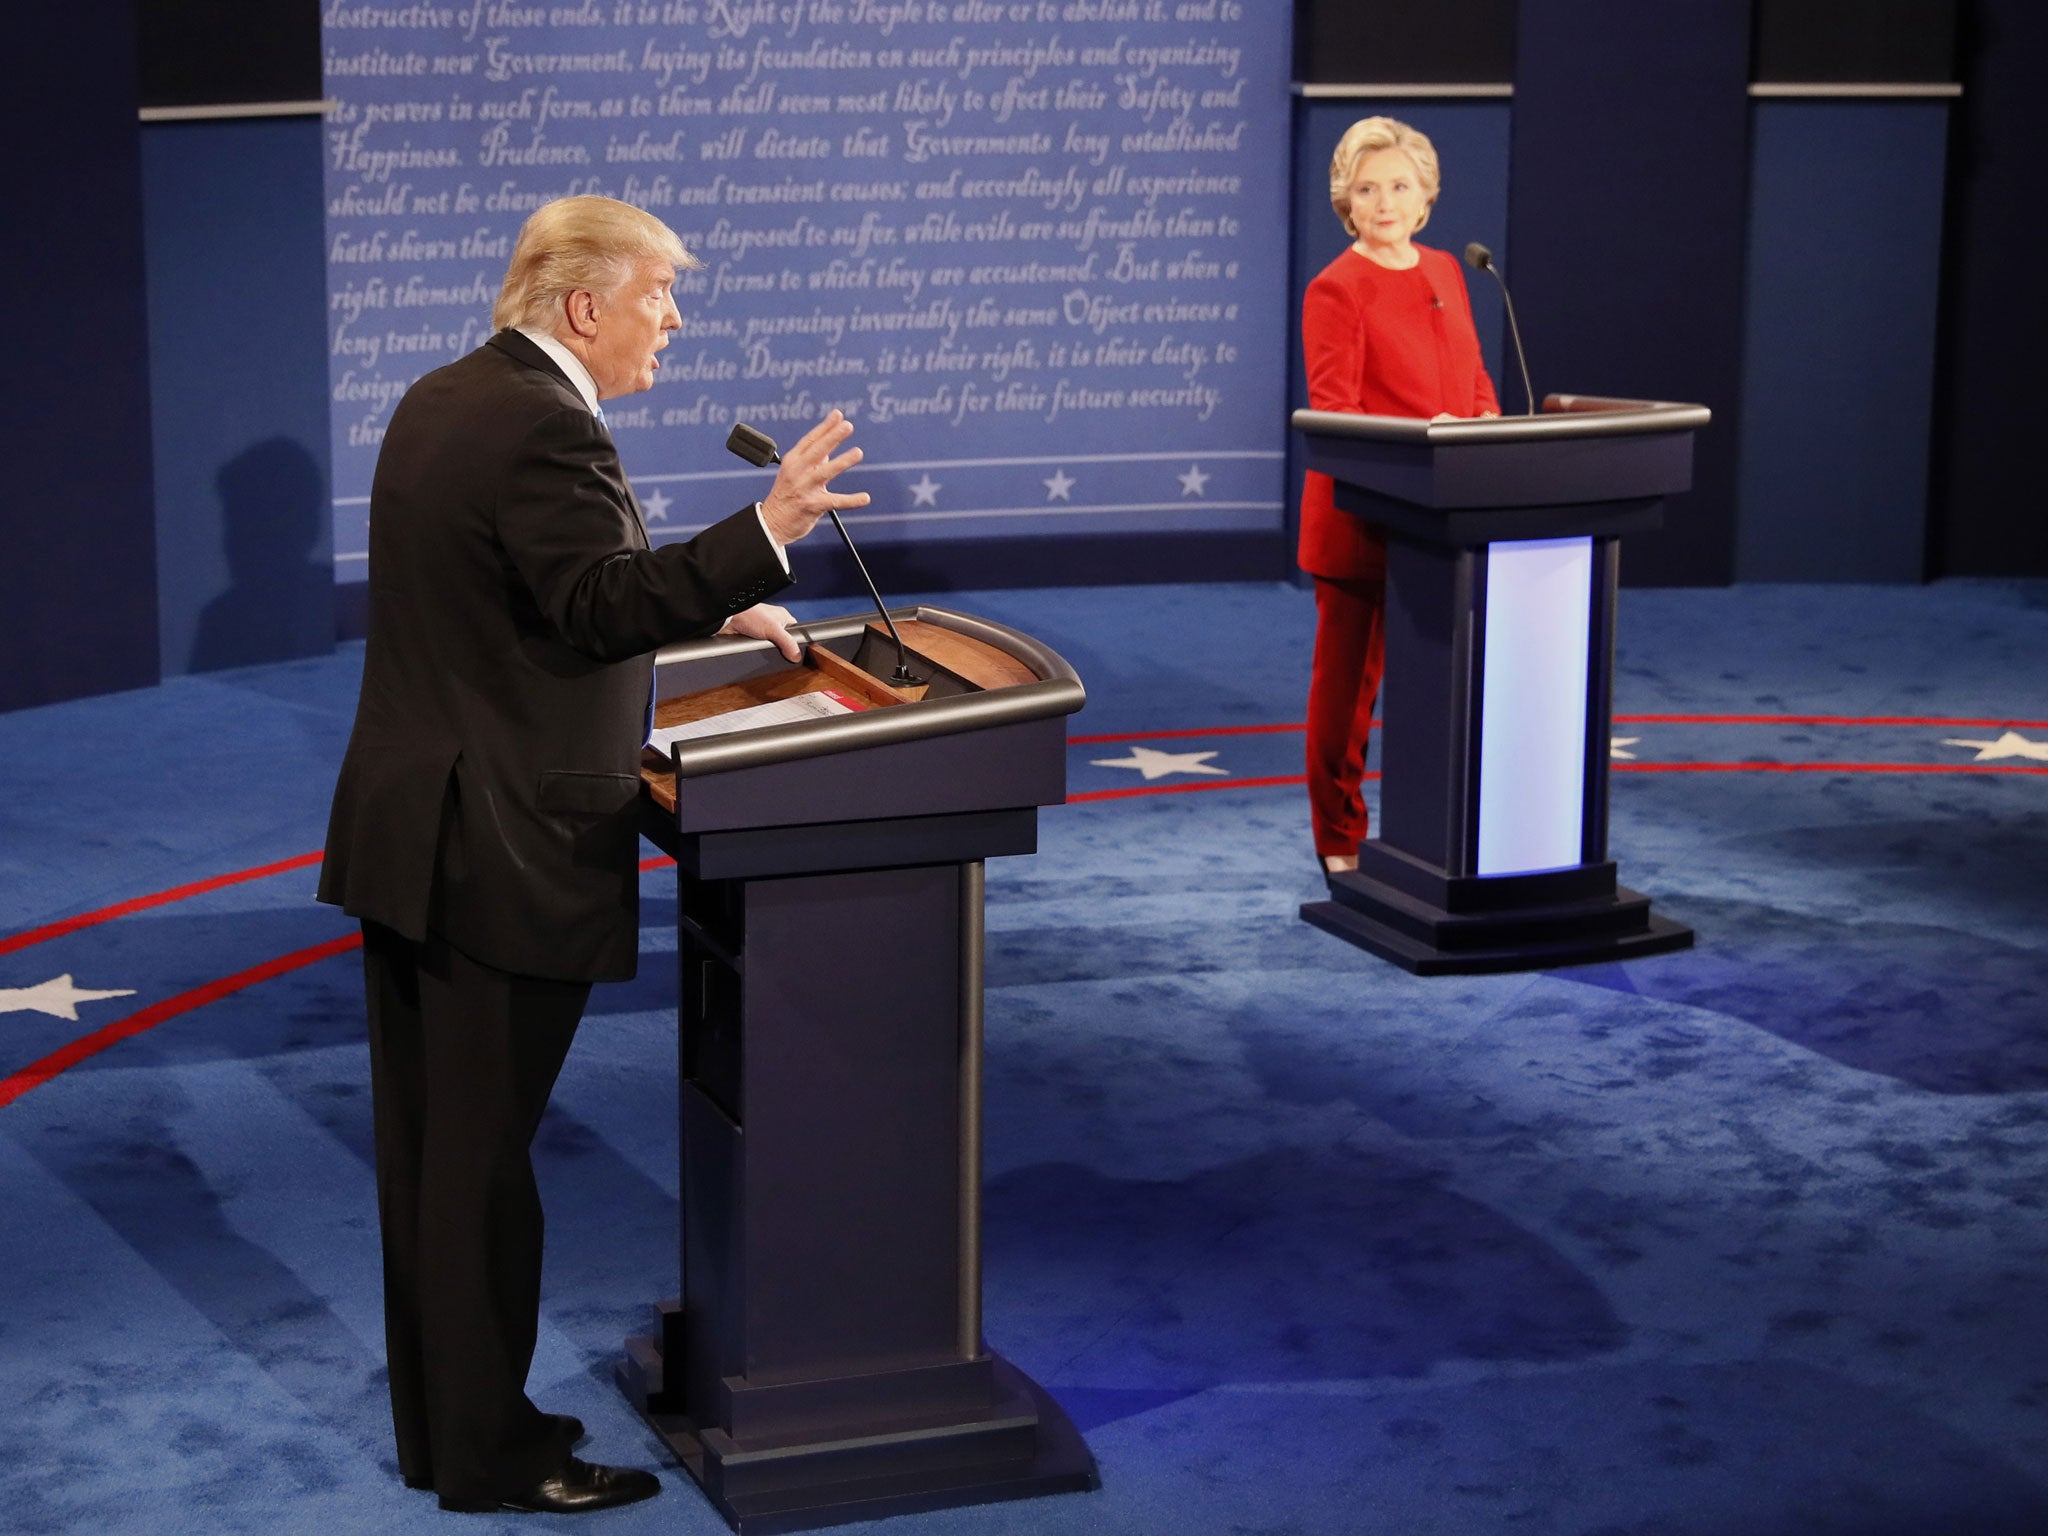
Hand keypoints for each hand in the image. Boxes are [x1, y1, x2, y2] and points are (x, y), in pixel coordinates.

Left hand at [719, 602, 803, 661]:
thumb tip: (797, 656)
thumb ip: (788, 644)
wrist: (728, 619)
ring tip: (768, 651)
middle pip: (784, 641)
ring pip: (772, 646)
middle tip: (783, 654)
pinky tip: (758, 651)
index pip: (796, 631)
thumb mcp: (774, 630)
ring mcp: (763, 631)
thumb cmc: (749, 614)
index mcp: (782, 617)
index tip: (798, 652)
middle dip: (782, 649)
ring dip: (769, 650)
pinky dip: (759, 651)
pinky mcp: (753, 638)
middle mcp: (773, 623)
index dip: (797, 642)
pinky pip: (761, 649)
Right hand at [759, 410, 867, 545]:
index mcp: (792, 461)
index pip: (810, 440)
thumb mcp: (794, 472)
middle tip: (848, 426)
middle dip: (833, 437)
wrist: (772, 522)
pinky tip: (865, 498)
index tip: (838, 415)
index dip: (825, 427)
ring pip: (826, 472)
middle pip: (817, 451)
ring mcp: (804, 488)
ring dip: (843, 461)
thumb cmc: (787, 495)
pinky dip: (852, 500)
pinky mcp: (813, 506)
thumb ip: (813, 458)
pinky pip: (835, 501)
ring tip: (858, 452)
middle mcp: (797, 472)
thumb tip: (831, 439)